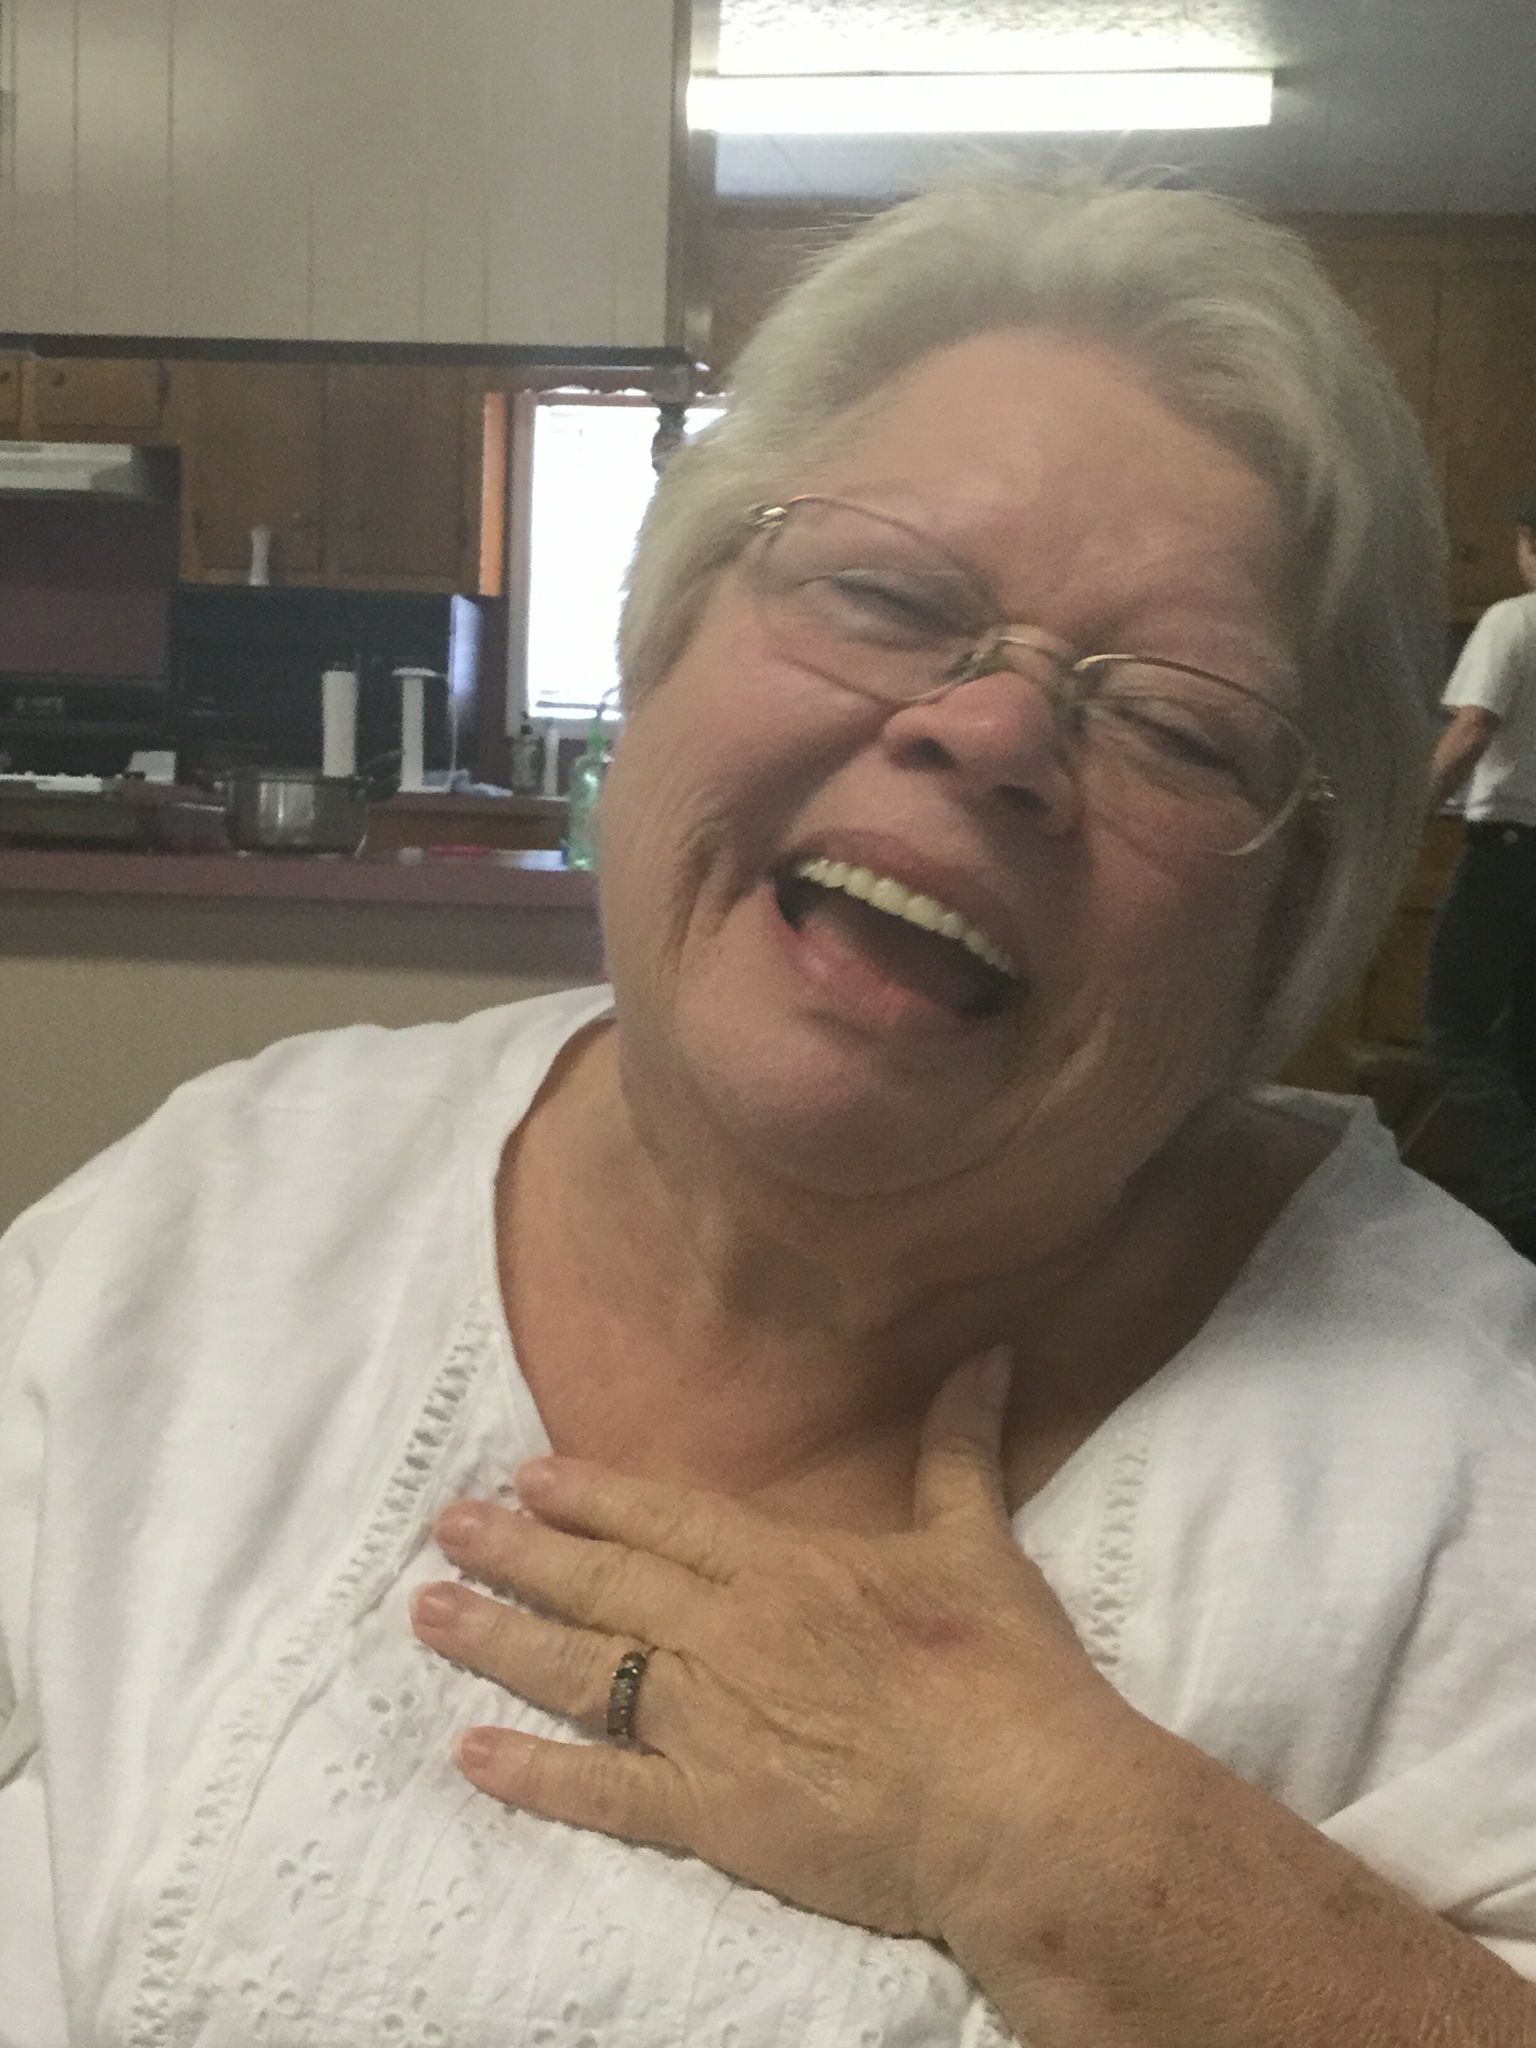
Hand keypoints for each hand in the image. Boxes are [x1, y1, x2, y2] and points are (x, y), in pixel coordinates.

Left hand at [411, 1350, 1124, 1940]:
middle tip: (447, 1529)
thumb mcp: (980, 1542)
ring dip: (500, 1641)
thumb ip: (960, 1447)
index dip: (591, 1496)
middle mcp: (727, 1633)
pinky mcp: (713, 1816)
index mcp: (784, 1565)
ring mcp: (710, 1725)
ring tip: (429, 1615)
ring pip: (582, 1672)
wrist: (1023, 1806)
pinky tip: (473, 1754)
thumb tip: (991, 1354)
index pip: (664, 1518)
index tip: (525, 1477)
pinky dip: (535, 1774)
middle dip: (517, 1554)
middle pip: (602, 1584)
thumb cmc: (1005, 1671)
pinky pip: (603, 1791)